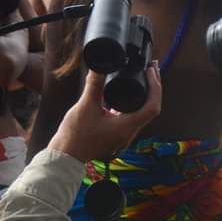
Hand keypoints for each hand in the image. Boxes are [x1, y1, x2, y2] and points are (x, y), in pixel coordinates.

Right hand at [47, 65, 161, 162]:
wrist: (66, 155)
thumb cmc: (76, 135)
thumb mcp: (86, 106)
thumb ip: (94, 85)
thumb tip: (100, 65)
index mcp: (127, 127)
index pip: (152, 106)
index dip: (155, 86)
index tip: (151, 71)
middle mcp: (129, 133)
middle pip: (149, 108)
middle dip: (152, 87)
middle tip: (151, 68)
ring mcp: (122, 135)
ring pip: (139, 112)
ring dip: (142, 95)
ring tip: (141, 77)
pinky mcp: (114, 135)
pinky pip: (128, 117)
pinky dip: (129, 103)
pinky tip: (119, 95)